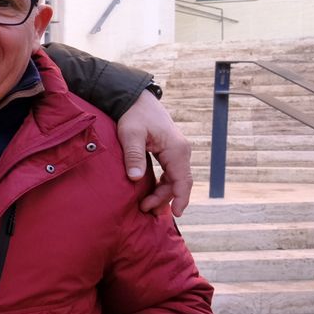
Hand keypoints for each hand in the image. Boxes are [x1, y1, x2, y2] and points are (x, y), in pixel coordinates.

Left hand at [115, 90, 191, 215]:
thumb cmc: (134, 115)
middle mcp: (181, 151)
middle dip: (164, 199)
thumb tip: (135, 178)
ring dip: (162, 193)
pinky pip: (170, 172)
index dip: (180, 198)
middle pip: (178, 182)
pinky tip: (151, 192)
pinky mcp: (170, 151)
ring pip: (174, 179)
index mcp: (176, 149)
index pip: (183, 180)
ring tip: (145, 205)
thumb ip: (134, 155)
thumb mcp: (130, 134)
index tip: (176, 214)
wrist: (136, 99)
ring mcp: (177, 151)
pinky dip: (162, 184)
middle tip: (144, 209)